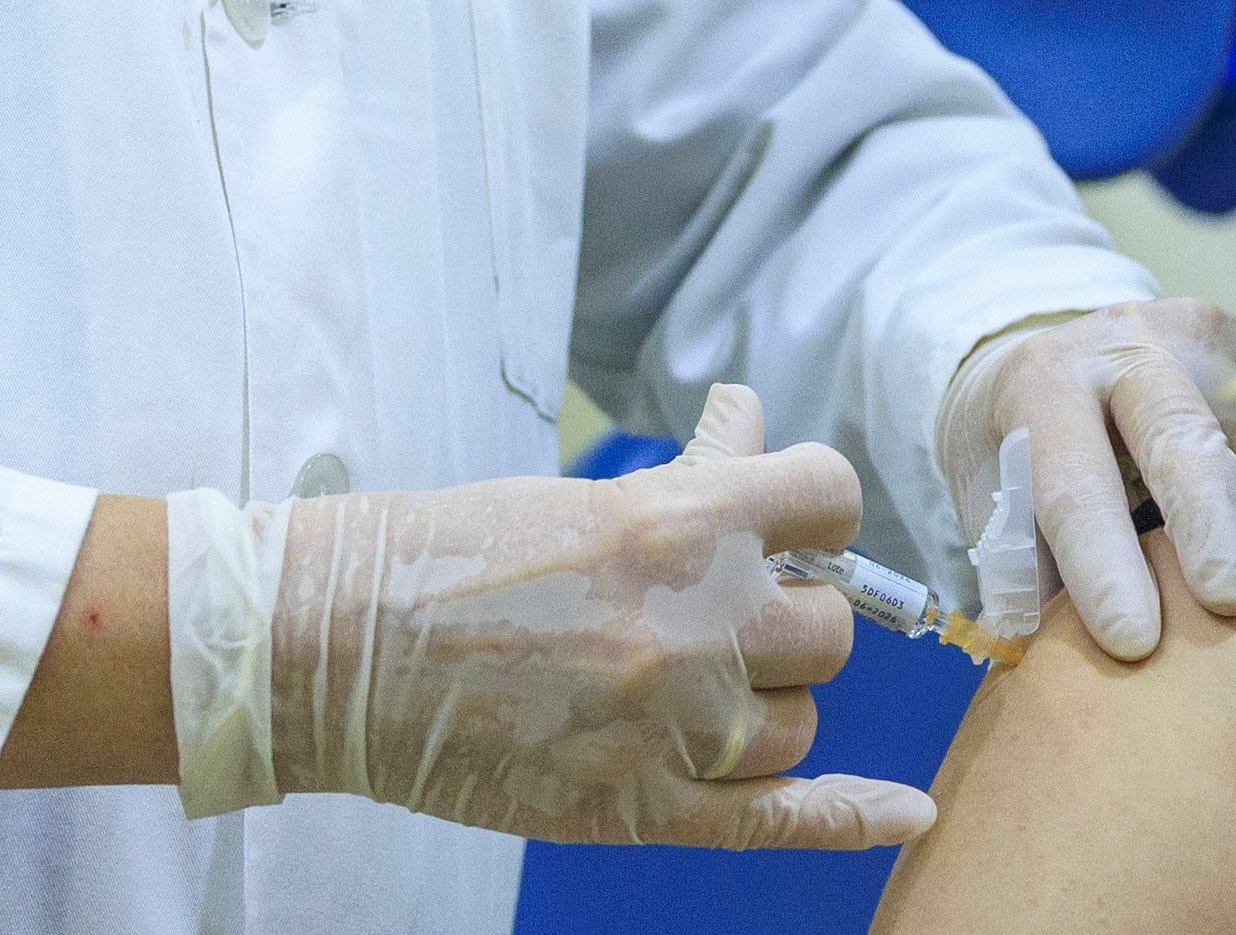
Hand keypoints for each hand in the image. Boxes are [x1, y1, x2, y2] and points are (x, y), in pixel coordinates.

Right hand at [168, 386, 934, 848]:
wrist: (328, 646)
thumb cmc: (444, 553)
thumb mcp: (579, 490)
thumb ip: (693, 472)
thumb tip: (753, 416)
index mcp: (681, 524)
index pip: (830, 501)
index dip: (815, 512)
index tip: (790, 524)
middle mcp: (695, 624)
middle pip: (827, 627)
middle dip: (787, 618)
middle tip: (720, 616)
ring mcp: (670, 724)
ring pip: (798, 722)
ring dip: (765, 705)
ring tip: (692, 687)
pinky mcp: (636, 804)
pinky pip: (778, 819)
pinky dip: (848, 819)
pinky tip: (908, 813)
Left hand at [937, 299, 1235, 660]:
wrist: (1044, 353)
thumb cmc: (1018, 452)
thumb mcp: (991, 500)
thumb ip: (1020, 570)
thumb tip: (1047, 652)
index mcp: (1041, 386)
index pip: (1074, 482)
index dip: (1103, 565)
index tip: (1133, 640)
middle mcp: (1120, 343)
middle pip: (1177, 435)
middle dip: (1207, 524)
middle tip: (1227, 602)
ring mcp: (1194, 331)